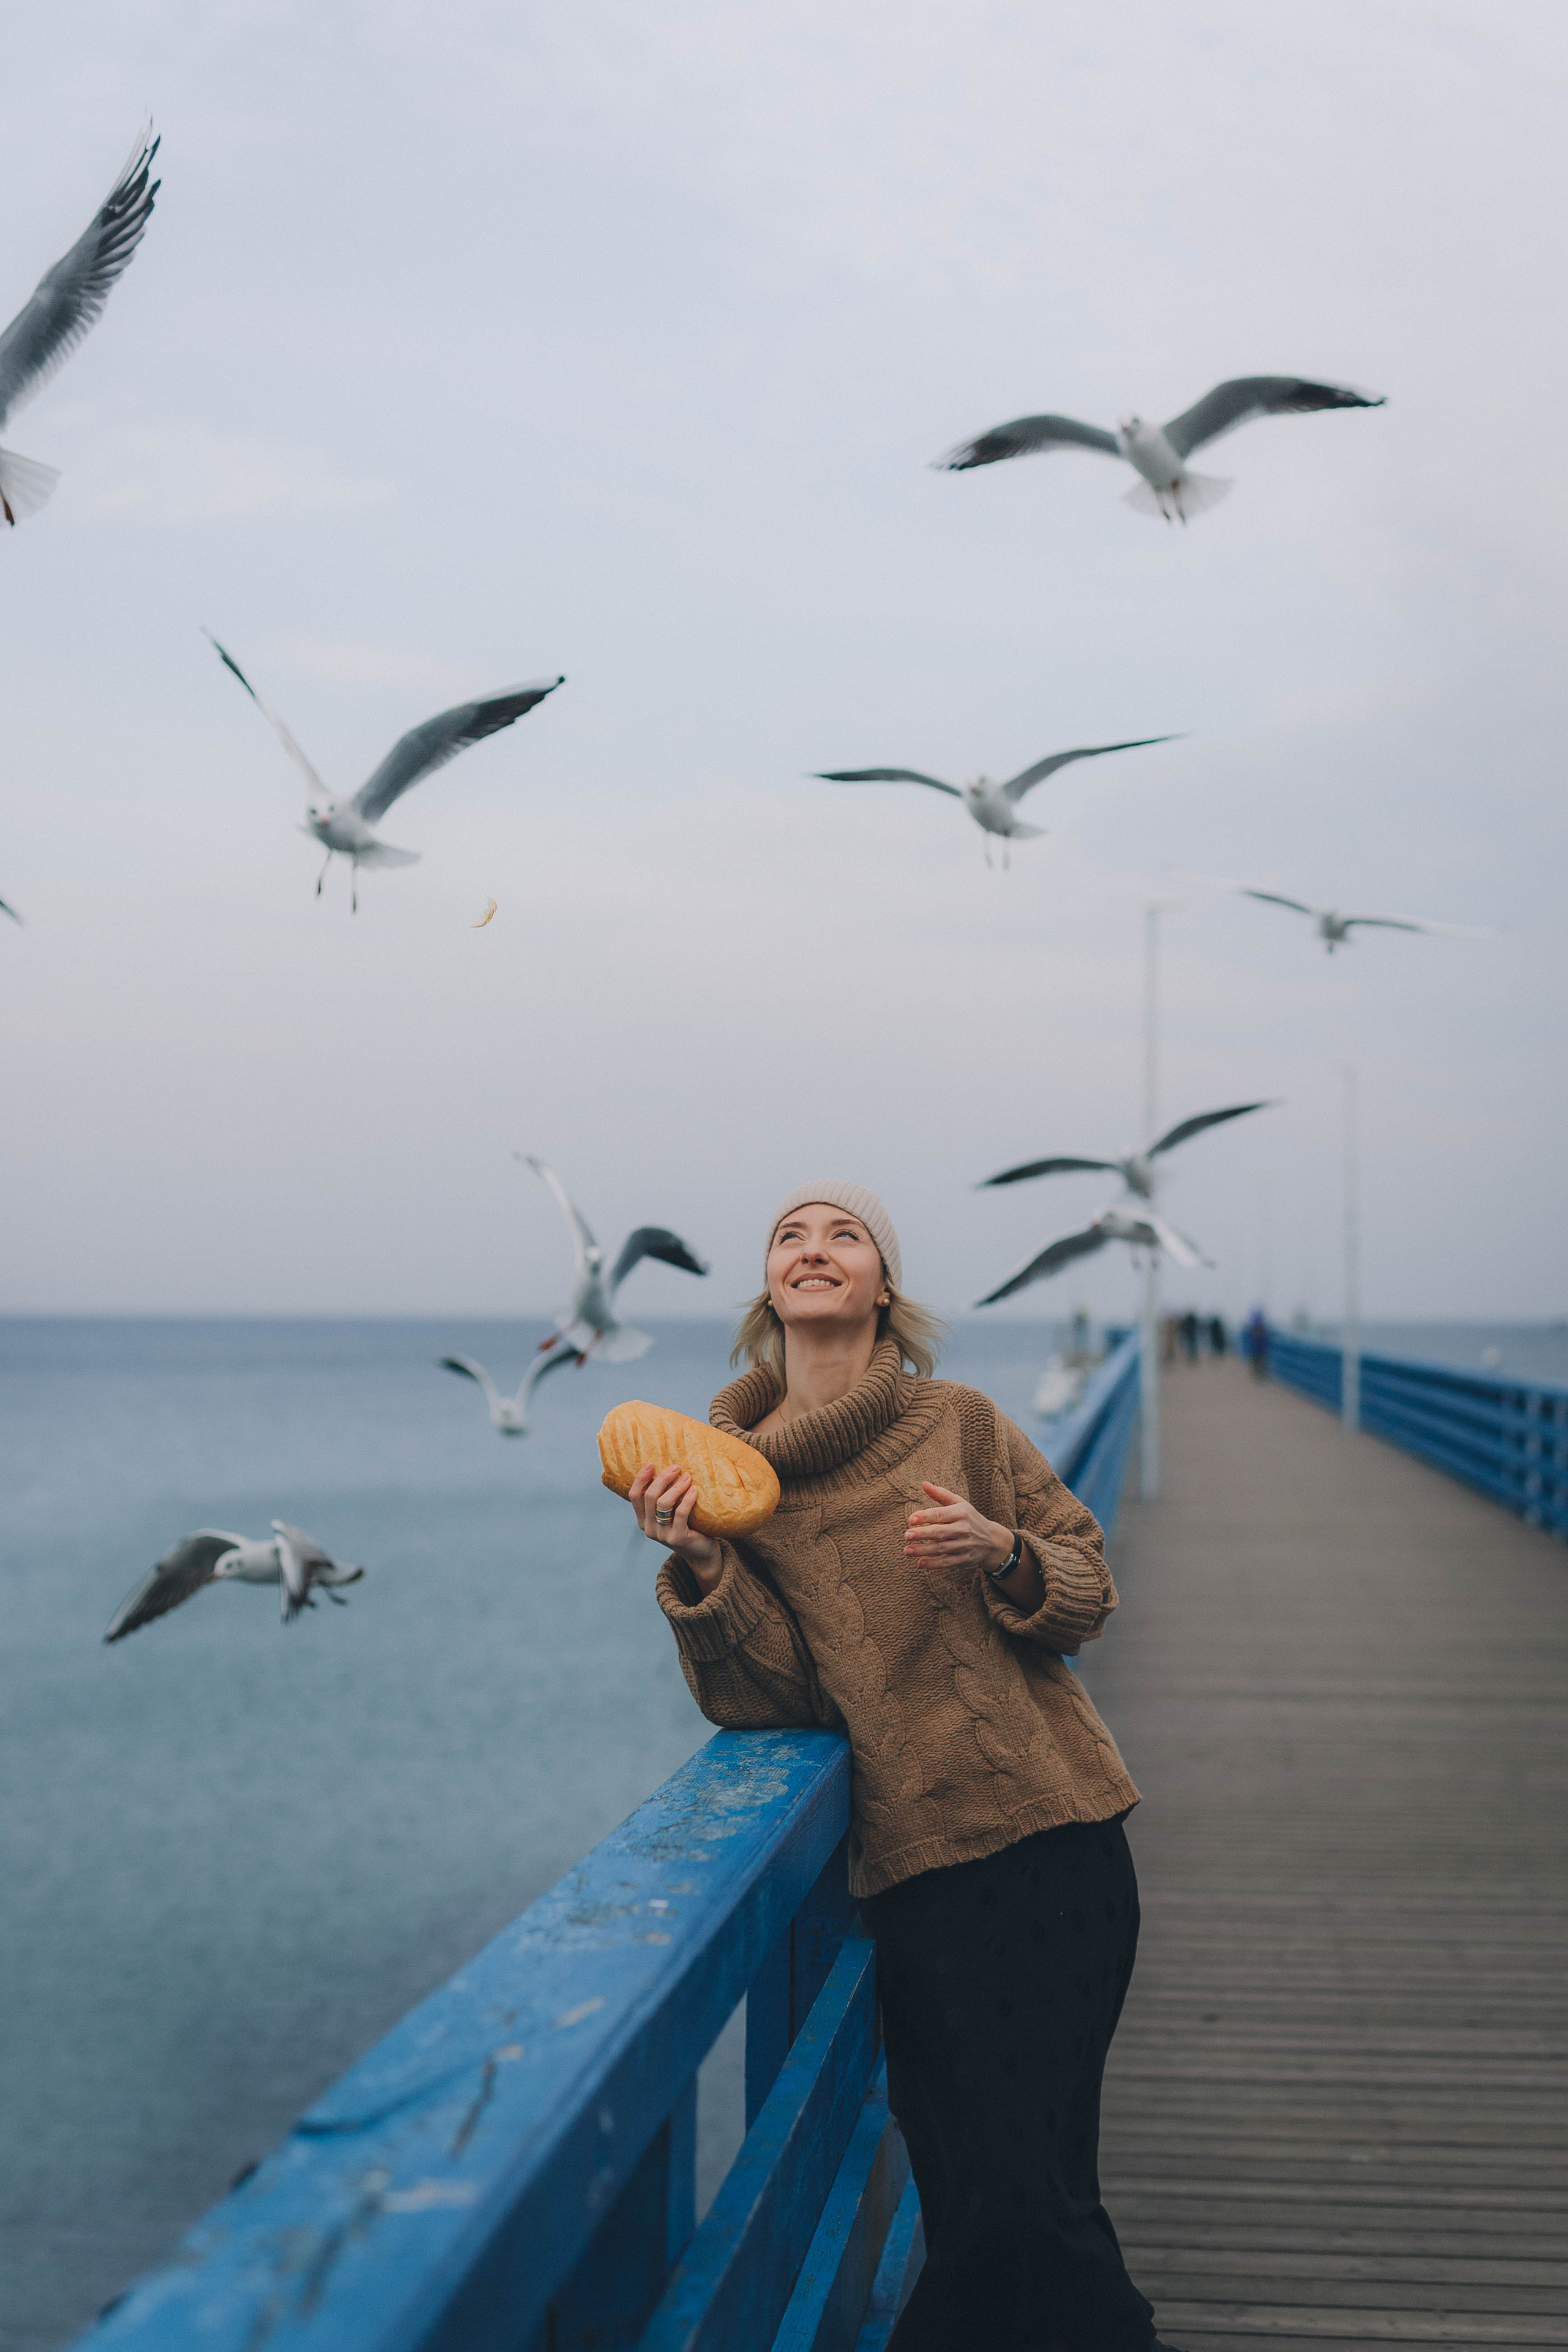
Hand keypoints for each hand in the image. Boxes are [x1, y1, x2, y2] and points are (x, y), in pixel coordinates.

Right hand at [629, 1463, 722, 1593]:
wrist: (701, 1553)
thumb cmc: (688, 1527)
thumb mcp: (671, 1514)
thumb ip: (665, 1498)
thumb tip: (669, 1469)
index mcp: (643, 1520)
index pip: (634, 1496)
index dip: (640, 1479)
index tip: (650, 1463)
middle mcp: (649, 1528)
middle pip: (649, 1497)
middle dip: (662, 1479)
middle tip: (676, 1467)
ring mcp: (662, 1535)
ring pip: (663, 1504)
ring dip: (676, 1487)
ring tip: (687, 1477)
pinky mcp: (678, 1538)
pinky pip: (680, 1513)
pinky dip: (687, 1499)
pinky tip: (694, 1490)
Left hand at [904, 1483, 1012, 1573]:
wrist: (992, 1540)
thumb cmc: (970, 1518)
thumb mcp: (959, 1503)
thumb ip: (941, 1494)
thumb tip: (923, 1483)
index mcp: (961, 1513)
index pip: (940, 1514)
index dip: (925, 1516)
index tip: (910, 1519)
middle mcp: (963, 1529)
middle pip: (939, 1532)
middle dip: (922, 1534)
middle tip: (906, 1535)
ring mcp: (964, 1545)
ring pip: (941, 1548)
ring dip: (923, 1550)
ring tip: (907, 1550)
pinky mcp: (964, 1559)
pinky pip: (947, 1562)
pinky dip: (934, 1564)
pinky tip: (920, 1563)